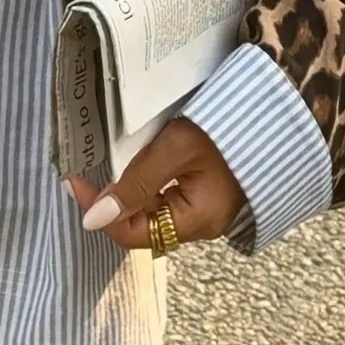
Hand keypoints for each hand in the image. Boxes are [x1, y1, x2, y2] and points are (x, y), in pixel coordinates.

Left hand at [66, 117, 244, 250]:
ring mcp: (206, 212)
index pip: (132, 233)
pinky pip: (165, 202)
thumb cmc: (224, 128)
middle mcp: (202, 225)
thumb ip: (134, 184)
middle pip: (141, 228)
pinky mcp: (206, 196)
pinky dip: (143, 190)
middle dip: (110, 205)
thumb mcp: (174, 149)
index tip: (75, 181)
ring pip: (151, 215)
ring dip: (126, 196)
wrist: (270, 111)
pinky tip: (134, 170)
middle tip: (85, 175)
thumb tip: (93, 219)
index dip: (99, 211)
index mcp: (197, 221)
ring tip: (106, 171)